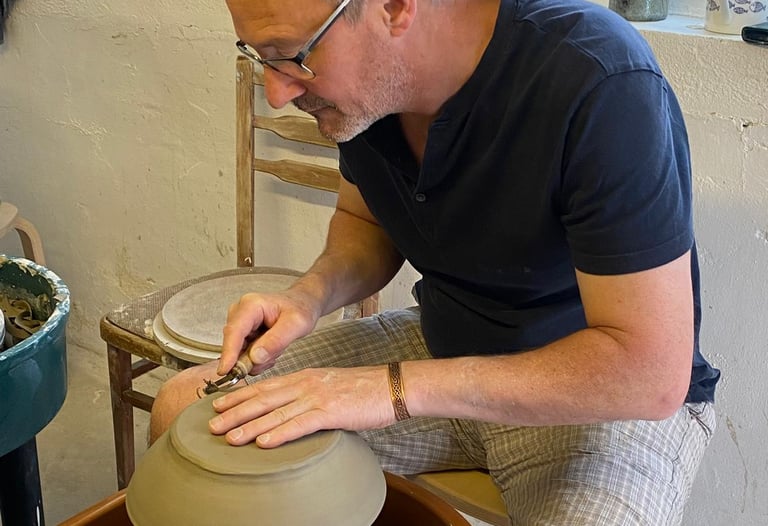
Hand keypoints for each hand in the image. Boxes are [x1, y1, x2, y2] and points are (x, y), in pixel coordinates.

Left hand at [208, 366, 395, 447]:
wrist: (392, 385)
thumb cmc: (364, 390)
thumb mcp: (329, 387)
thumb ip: (308, 396)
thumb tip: (290, 411)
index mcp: (304, 377)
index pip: (265, 387)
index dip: (239, 396)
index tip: (218, 404)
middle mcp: (306, 384)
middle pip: (263, 399)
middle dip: (235, 412)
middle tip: (212, 424)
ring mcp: (317, 397)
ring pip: (276, 413)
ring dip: (250, 426)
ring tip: (229, 438)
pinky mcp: (331, 412)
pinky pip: (300, 424)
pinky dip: (280, 434)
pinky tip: (263, 443)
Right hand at [218, 287, 322, 375]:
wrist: (302, 303)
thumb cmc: (300, 308)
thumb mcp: (297, 324)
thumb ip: (277, 341)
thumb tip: (255, 357)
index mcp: (251, 305)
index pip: (235, 331)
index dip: (229, 352)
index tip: (225, 370)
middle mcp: (240, 312)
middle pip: (234, 344)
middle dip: (250, 359)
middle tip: (272, 358)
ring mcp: (240, 323)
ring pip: (239, 352)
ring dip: (258, 359)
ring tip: (276, 348)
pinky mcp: (242, 334)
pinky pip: (244, 354)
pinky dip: (258, 359)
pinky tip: (272, 350)